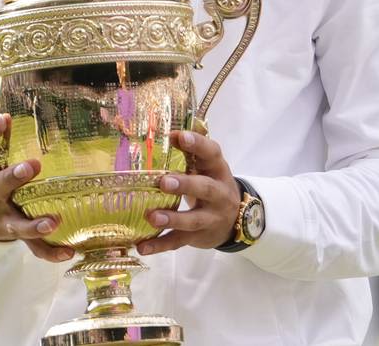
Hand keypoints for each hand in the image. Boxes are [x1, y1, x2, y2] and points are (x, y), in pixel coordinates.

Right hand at [0, 83, 72, 262]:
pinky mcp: (19, 236)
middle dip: (12, 177)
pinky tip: (70, 252)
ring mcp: (4, 218)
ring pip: (15, 224)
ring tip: (54, 220)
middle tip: (33, 166)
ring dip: (33, 224)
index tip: (4, 118)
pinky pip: (34, 248)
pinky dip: (50, 252)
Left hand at [138, 130, 241, 254]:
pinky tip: (142, 247)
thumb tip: (167, 131)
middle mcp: (219, 194)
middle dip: (185, 185)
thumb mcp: (207, 168)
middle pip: (205, 188)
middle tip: (163, 182)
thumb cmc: (212, 185)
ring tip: (151, 217)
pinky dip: (160, 245)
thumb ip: (190, 152)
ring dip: (172, 218)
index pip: (212, 154)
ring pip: (193, 219)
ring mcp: (210, 217)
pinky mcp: (199, 237)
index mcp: (218, 170)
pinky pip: (179, 242)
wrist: (236, 220)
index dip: (197, 144)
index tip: (179, 136)